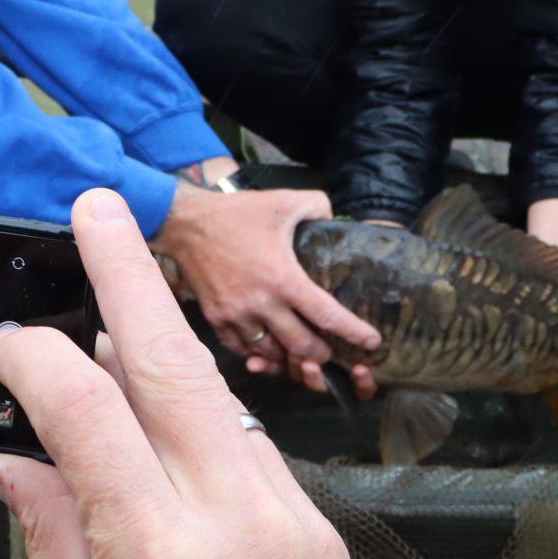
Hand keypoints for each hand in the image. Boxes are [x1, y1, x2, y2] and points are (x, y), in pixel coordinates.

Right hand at [0, 190, 420, 558]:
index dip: (35, 360)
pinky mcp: (328, 548)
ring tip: (126, 305)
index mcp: (156, 558)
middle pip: (174, 366)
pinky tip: (173, 426)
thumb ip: (51, 538)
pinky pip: (258, 460)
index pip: (84, 408)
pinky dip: (210, 429)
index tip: (5, 346)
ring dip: (171, 353)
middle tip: (100, 208)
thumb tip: (10, 463)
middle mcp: (238, 525)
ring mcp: (296, 531)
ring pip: (223, 407)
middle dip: (131, 279)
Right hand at [154, 182, 379, 392]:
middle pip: (301, 348)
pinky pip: (242, 350)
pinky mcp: (216, 320)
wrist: (186, 223)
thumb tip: (335, 219)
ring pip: (271, 354)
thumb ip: (318, 207)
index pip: (327, 316)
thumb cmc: (237, 213)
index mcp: (284, 278)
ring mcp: (236, 316)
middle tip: (331, 352)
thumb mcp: (284, 201)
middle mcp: (261, 304)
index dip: (353, 333)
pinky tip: (268, 348)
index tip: (371, 343)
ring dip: (288, 357)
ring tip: (299, 353)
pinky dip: (258, 354)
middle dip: (321, 355)